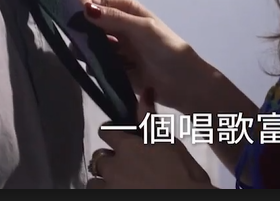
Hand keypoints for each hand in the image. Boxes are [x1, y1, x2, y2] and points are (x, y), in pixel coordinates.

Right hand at [79, 0, 212, 114]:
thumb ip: (115, 19)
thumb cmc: (167, 49)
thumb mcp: (142, 29)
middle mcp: (122, 28)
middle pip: (95, 24)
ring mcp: (119, 50)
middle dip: (82, 28)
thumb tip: (85, 8)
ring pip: (94, 45)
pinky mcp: (117, 70)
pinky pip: (99, 64)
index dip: (87, 4)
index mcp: (130, 12)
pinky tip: (90, 68)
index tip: (70, 12)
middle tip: (72, 37)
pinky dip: (93, 65)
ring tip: (79, 54)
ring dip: (86, 48)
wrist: (184, 83)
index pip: (102, 2)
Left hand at [86, 89, 215, 188]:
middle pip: (99, 157)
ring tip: (119, 183)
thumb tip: (145, 90)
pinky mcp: (110, 199)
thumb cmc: (184, 173)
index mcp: (128, 147)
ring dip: (103, 180)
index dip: (112, 132)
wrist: (185, 199)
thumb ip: (151, 119)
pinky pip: (97, 194)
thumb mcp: (169, 142)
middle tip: (125, 166)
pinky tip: (120, 192)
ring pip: (94, 181)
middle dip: (109, 159)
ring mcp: (110, 187)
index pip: (107, 131)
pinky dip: (106, 191)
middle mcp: (114, 166)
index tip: (120, 136)